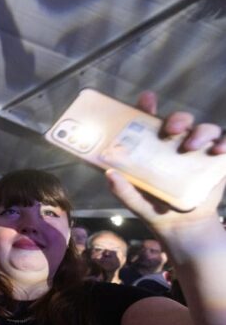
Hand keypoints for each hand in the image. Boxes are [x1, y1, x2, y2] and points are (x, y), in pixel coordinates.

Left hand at [106, 91, 225, 235]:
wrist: (180, 225)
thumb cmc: (152, 207)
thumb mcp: (134, 200)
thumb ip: (122, 189)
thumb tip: (109, 175)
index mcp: (152, 146)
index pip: (150, 120)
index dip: (147, 106)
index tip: (147, 99)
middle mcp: (175, 143)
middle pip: (179, 120)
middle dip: (177, 119)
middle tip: (171, 129)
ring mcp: (198, 150)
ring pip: (204, 129)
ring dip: (200, 132)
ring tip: (191, 146)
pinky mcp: (216, 161)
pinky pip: (225, 143)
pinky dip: (225, 142)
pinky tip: (217, 150)